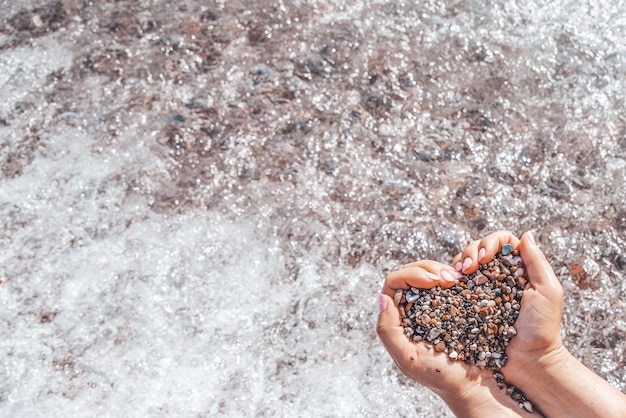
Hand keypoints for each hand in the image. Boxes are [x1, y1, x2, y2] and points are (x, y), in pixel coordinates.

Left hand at [377, 258, 532, 416]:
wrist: (474, 385)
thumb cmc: (439, 376)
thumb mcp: (407, 358)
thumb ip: (389, 331)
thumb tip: (382, 298)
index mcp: (399, 317)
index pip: (394, 282)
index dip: (410, 275)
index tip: (432, 282)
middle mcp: (414, 307)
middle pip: (411, 272)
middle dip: (428, 269)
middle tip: (448, 278)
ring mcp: (434, 303)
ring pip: (429, 272)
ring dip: (441, 269)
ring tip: (456, 279)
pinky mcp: (455, 302)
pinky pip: (449, 280)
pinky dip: (455, 274)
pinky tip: (464, 280)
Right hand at [451, 230, 564, 386]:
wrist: (528, 361)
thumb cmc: (542, 329)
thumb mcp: (548, 291)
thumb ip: (537, 262)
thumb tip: (526, 234)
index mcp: (517, 268)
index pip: (501, 240)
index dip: (490, 242)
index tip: (484, 258)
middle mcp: (498, 275)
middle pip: (478, 248)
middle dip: (469, 251)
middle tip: (468, 268)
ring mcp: (481, 289)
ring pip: (464, 263)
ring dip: (458, 263)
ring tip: (457, 275)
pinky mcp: (468, 303)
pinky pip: (455, 285)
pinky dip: (450, 279)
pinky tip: (449, 284)